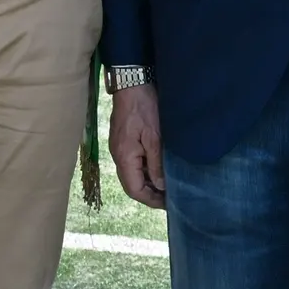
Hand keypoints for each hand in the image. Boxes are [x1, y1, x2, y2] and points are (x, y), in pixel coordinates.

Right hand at [109, 84, 165, 208]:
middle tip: (170, 199)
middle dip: (150, 195)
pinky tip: (158, 172)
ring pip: (132, 176)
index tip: (168, 204)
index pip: (135, 190)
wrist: (132, 84)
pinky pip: (132, 165)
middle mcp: (118, 157)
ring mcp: (119, 150)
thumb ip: (157, 163)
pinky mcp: (123, 143)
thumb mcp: (155, 136)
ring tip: (166, 188)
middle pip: (131, 186)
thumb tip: (161, 186)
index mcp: (125, 157)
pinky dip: (144, 172)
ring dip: (147, 184)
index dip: (151, 200)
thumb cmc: (144, 107)